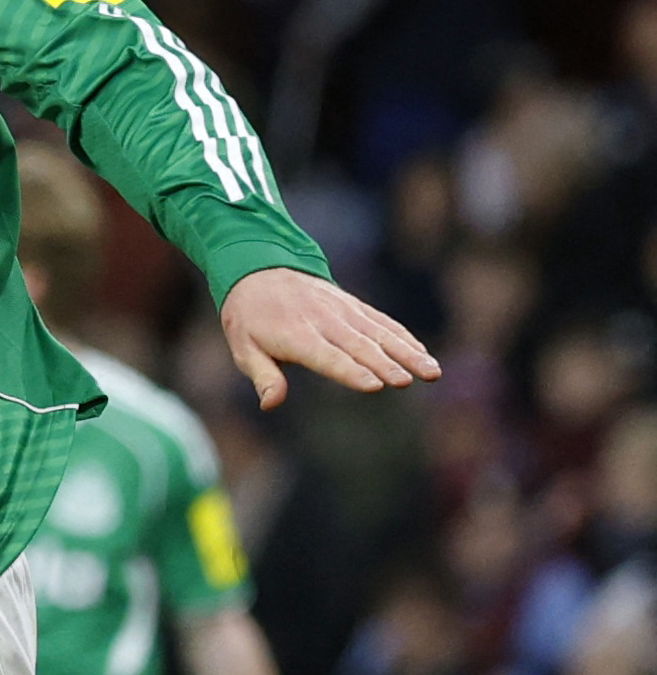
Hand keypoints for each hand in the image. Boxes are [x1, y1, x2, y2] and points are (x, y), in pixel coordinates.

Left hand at [221, 267, 438, 408]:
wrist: (258, 270)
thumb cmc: (249, 319)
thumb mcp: (243, 348)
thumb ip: (262, 376)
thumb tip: (270, 404)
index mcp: (295, 335)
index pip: (327, 356)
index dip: (350, 371)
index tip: (373, 385)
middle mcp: (323, 321)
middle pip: (358, 346)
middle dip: (384, 364)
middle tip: (406, 381)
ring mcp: (342, 311)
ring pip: (379, 334)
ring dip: (407, 353)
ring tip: (431, 372)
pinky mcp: (353, 305)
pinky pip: (382, 322)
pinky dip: (404, 337)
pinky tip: (423, 353)